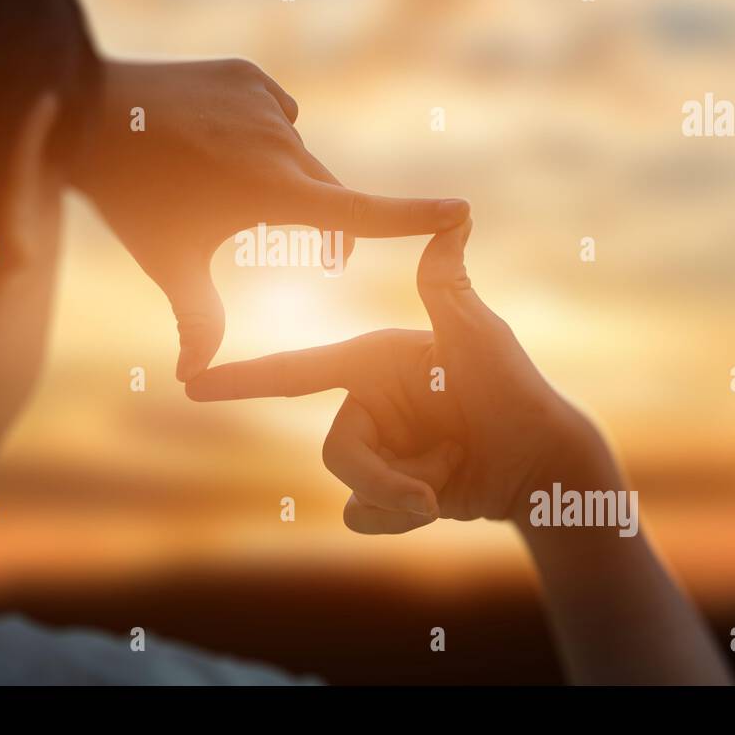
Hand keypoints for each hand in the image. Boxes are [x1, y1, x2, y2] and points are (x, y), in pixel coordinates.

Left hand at [70, 58, 469, 380]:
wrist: (82, 109)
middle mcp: (280, 141)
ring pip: (295, 151)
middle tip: (320, 256)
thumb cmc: (130, 197)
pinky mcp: (248, 75)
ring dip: (281, 174)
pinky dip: (261, 131)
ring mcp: (264, 102)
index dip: (411, 217)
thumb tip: (193, 378)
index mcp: (271, 191)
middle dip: (324, 224)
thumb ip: (196, 319)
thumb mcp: (168, 261)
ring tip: (224, 182)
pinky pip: (273, 112)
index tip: (460, 212)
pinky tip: (221, 139)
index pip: (357, 212)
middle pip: (324, 192)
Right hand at [185, 220, 612, 532]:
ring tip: (448, 482)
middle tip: (431, 489)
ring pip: (349, 487)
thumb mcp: (480, 339)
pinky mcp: (386, 489)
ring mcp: (376, 446)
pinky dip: (397, 519)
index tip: (193, 382)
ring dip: (402, 498)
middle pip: (334, 449)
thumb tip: (455, 214)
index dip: (243, 378)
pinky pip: (361, 516)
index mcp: (372, 361)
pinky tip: (437, 503)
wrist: (542, 468)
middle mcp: (367, 401)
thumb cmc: (517, 391)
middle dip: (382, 478)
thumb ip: (448, 287)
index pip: (298, 370)